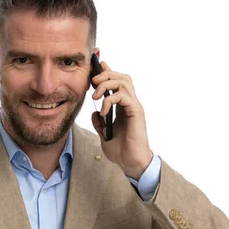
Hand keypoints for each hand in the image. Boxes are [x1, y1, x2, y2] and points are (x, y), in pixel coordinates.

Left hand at [90, 60, 153, 179]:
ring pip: (124, 82)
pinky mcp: (136, 112)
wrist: (131, 163)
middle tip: (92, 81)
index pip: (117, 82)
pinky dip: (110, 100)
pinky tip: (103, 112)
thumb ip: (99, 124)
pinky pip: (123, 96)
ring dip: (107, 83)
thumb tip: (94, 113)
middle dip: (105, 74)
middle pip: (121, 76)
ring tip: (96, 95)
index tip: (96, 65)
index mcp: (123, 107)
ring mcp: (134, 106)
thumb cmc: (121, 151)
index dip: (107, 71)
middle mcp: (130, 103)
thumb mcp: (104, 135)